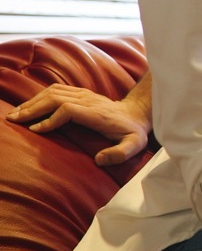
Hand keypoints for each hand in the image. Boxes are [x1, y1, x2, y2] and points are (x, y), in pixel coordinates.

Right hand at [6, 84, 150, 165]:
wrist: (137, 113)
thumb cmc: (133, 132)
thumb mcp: (134, 145)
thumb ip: (120, 154)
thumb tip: (99, 160)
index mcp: (98, 113)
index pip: (69, 109)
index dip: (51, 118)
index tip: (36, 130)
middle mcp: (89, 100)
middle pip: (56, 98)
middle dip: (33, 108)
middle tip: (14, 120)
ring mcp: (84, 94)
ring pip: (53, 92)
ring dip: (32, 102)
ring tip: (15, 113)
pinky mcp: (80, 93)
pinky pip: (56, 90)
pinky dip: (39, 97)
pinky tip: (29, 106)